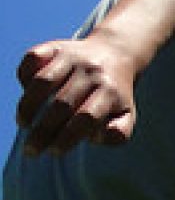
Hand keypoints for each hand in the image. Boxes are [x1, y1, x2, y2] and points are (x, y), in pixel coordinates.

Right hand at [16, 31, 138, 156]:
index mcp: (110, 93)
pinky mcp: (55, 46)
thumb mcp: (127, 116)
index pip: (86, 118)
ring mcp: (72, 57)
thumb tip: (95, 138)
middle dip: (44, 130)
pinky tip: (25, 94)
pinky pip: (33, 58)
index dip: (68, 136)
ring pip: (44, 81)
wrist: (115, 53)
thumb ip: (119, 133)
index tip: (54, 152)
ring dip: (29, 105)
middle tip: (31, 150)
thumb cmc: (116, 95)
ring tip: (23, 124)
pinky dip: (24, 76)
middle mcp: (91, 73)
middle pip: (63, 104)